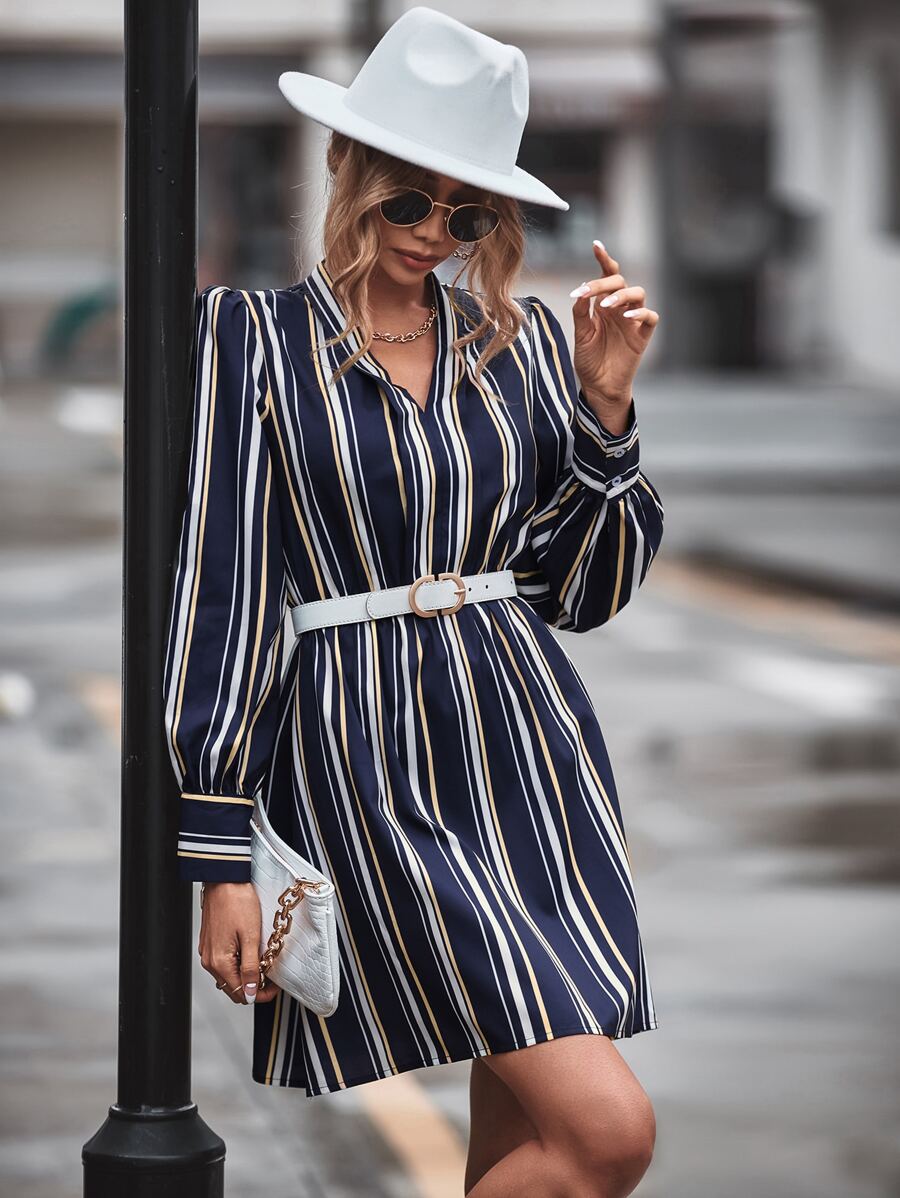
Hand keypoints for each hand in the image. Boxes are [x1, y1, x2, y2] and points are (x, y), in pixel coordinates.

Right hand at [198, 881, 279, 1004]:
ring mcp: (208, 951)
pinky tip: (250, 952)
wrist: (225, 879)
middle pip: (233, 987)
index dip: (259, 994)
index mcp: (218, 962)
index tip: (273, 988)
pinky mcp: (210, 943)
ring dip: (246, 974)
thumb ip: (250, 968)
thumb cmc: (237, 901)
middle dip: (253, 985)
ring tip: (262, 962)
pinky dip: (238, 963)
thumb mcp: (250, 937)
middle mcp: (209, 960)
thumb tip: (250, 992)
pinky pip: (224, 962)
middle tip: (270, 975)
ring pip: (229, 975)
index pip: (239, 993)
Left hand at [569, 240, 659, 428]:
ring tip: (605, 306)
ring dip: (621, 295)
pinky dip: (640, 312)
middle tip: (587, 292)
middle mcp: (619, 308)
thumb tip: (580, 292)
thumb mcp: (581, 334)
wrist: (598, 386)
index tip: (596, 244)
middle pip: (620, 281)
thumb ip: (581, 313)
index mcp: (603, 304)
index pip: (607, 276)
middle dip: (603, 282)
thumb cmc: (589, 360)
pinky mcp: (642, 336)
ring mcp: (632, 320)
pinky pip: (650, 317)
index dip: (604, 259)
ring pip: (638, 293)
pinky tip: (627, 316)